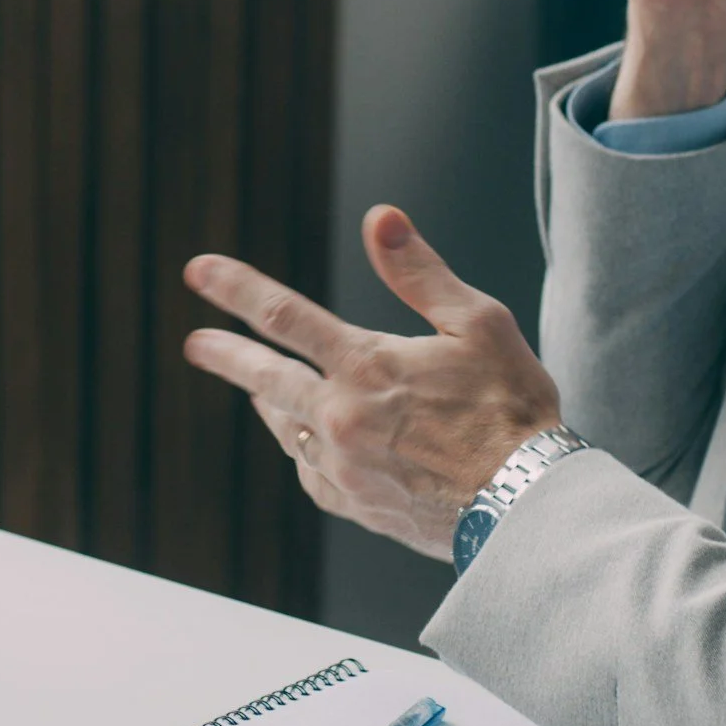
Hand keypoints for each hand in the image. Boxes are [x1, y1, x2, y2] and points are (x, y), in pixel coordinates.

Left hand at [181, 205, 562, 561]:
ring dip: (268, 404)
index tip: (198, 272)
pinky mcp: (359, 506)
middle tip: (196, 345)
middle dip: (228, 356)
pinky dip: (305, 454)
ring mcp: (346, 468)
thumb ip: (419, 272)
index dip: (236, 289)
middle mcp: (343, 418)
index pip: (285, 316)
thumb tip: (380, 218)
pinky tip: (308, 447)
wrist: (528, 507)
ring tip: (256, 393)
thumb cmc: (513, 410)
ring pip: (288, 430)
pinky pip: (313, 476)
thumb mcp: (478, 323)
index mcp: (366, 367)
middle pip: (267, 379)